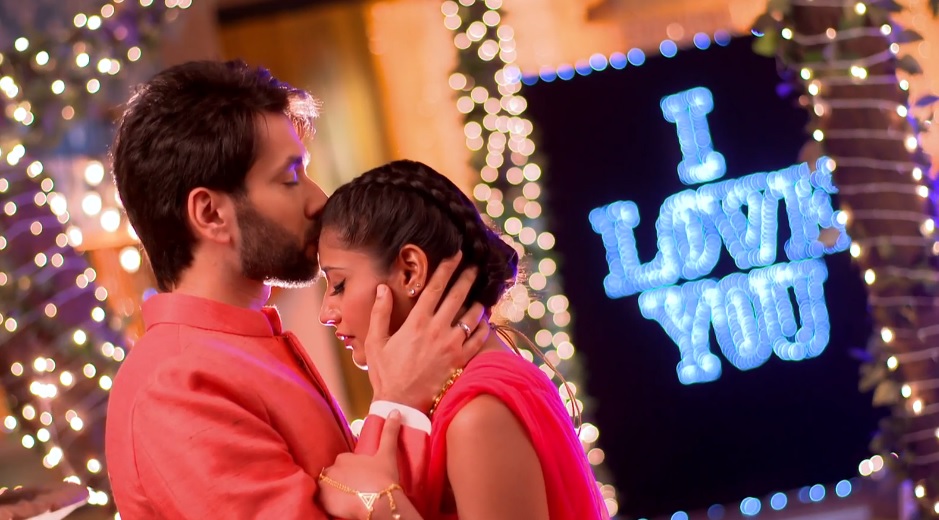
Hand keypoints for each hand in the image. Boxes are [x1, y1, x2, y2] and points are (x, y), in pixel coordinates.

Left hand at [318, 412, 402, 519]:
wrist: (378, 503)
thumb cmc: (383, 478)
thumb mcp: (388, 454)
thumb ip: (389, 432)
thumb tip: (395, 411)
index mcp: (344, 458)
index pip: (344, 463)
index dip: (353, 471)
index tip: (362, 478)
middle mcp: (332, 469)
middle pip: (335, 475)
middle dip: (342, 481)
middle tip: (356, 490)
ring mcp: (326, 486)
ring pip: (327, 487)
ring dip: (334, 491)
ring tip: (348, 499)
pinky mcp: (323, 502)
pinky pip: (323, 501)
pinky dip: (329, 503)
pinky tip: (341, 506)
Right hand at [366, 252, 489, 410]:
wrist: (401, 403)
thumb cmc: (385, 373)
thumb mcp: (376, 341)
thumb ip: (380, 312)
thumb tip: (382, 287)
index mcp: (416, 322)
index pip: (435, 288)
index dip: (447, 268)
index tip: (456, 255)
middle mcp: (437, 330)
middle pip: (458, 296)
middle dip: (468, 278)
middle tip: (475, 266)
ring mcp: (451, 345)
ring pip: (472, 316)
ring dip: (478, 303)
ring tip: (481, 295)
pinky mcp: (460, 360)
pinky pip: (479, 339)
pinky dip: (484, 327)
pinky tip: (485, 321)